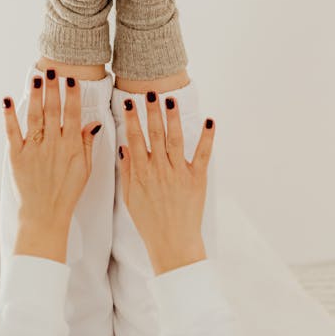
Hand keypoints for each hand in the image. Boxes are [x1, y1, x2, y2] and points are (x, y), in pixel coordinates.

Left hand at [2, 71, 101, 262]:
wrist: (45, 216)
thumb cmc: (67, 193)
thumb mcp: (85, 169)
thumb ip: (87, 144)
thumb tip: (94, 123)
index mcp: (70, 147)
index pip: (72, 114)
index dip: (72, 95)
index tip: (71, 78)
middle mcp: (52, 145)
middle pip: (52, 110)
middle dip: (52, 88)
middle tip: (52, 69)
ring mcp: (33, 150)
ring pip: (34, 116)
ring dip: (34, 95)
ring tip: (35, 77)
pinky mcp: (17, 157)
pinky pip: (12, 133)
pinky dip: (8, 116)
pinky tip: (6, 101)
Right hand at [118, 92, 214, 274]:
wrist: (172, 244)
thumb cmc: (149, 222)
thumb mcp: (130, 198)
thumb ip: (128, 171)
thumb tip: (124, 147)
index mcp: (142, 173)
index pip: (134, 139)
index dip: (132, 118)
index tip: (129, 101)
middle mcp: (160, 170)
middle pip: (155, 134)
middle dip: (152, 111)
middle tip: (150, 91)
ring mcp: (179, 173)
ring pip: (175, 139)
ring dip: (174, 117)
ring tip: (171, 98)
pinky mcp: (197, 179)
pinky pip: (203, 155)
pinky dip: (207, 138)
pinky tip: (210, 121)